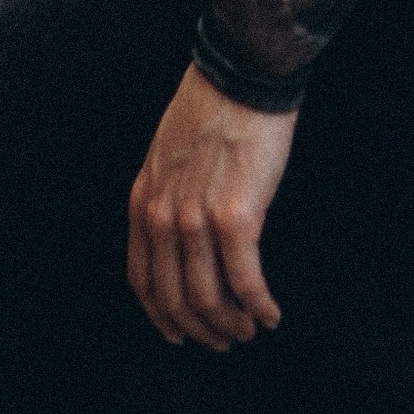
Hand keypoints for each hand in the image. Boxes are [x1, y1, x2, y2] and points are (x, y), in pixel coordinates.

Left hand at [127, 64, 293, 349]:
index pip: (143, 281)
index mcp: (144, 202)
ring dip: (230, 324)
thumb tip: (180, 236)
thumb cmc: (213, 105)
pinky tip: (270, 314)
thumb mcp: (167, 153)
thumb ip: (166, 196)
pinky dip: (258, 305)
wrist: (242, 72)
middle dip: (200, 329)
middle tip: (223, 340)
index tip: (181, 333)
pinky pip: (244, 280)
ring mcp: (197, 220)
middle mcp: (163, 218)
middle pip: (175, 299)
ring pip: (208, 298)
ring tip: (249, 330)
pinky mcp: (237, 216)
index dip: (162, 317)